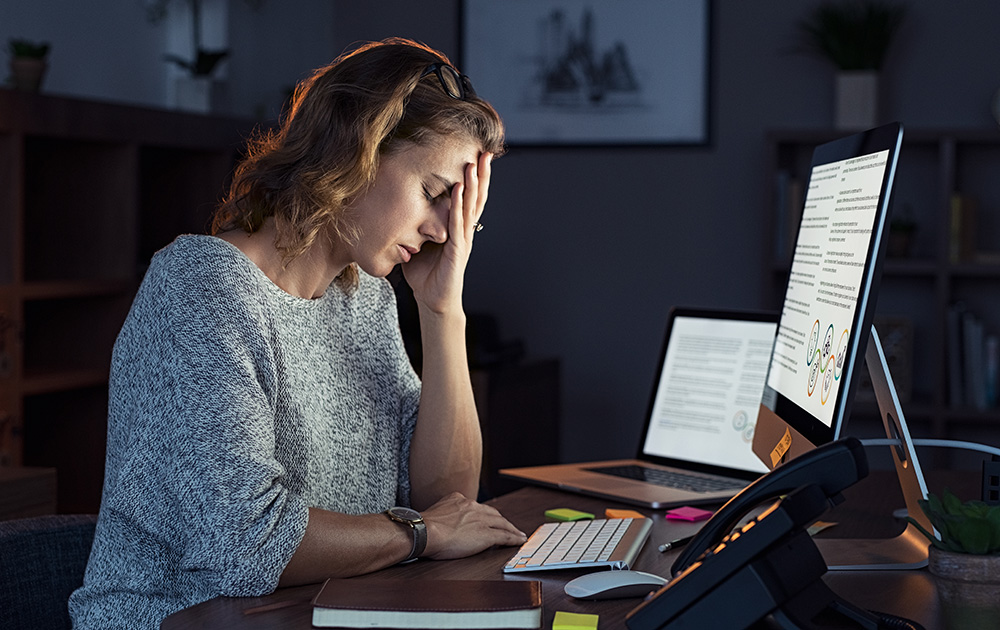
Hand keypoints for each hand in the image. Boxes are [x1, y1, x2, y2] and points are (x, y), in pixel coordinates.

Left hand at [402, 151, 491, 313]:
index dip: (475, 178)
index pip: (469, 198)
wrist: (433, 300)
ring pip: (471, 207)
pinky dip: (459, 206)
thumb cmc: (426, 274)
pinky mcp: (458, 250)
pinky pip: (458, 224)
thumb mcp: (418, 243)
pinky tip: (460, 190)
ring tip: (475, 164)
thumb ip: (415, 225)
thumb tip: (399, 207)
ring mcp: (463, 240)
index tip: (478, 156)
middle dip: (481, 175)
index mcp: (458, 228)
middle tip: (487, 152)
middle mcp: (465, 231)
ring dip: (473, 185)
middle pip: (477, 198)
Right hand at [419, 492, 525, 559]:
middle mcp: (472, 506)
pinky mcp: (486, 534)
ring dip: (511, 529)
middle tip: (508, 527)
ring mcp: (481, 520)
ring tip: (518, 534)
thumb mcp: (434, 514)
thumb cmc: (423, 528)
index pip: (477, 507)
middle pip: (493, 513)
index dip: (485, 515)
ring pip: (502, 523)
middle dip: (501, 521)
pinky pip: (505, 536)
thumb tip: (441, 525)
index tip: (488, 519)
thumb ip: (442, 515)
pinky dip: (514, 538)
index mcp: (458, 500)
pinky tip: (519, 540)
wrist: (425, 532)